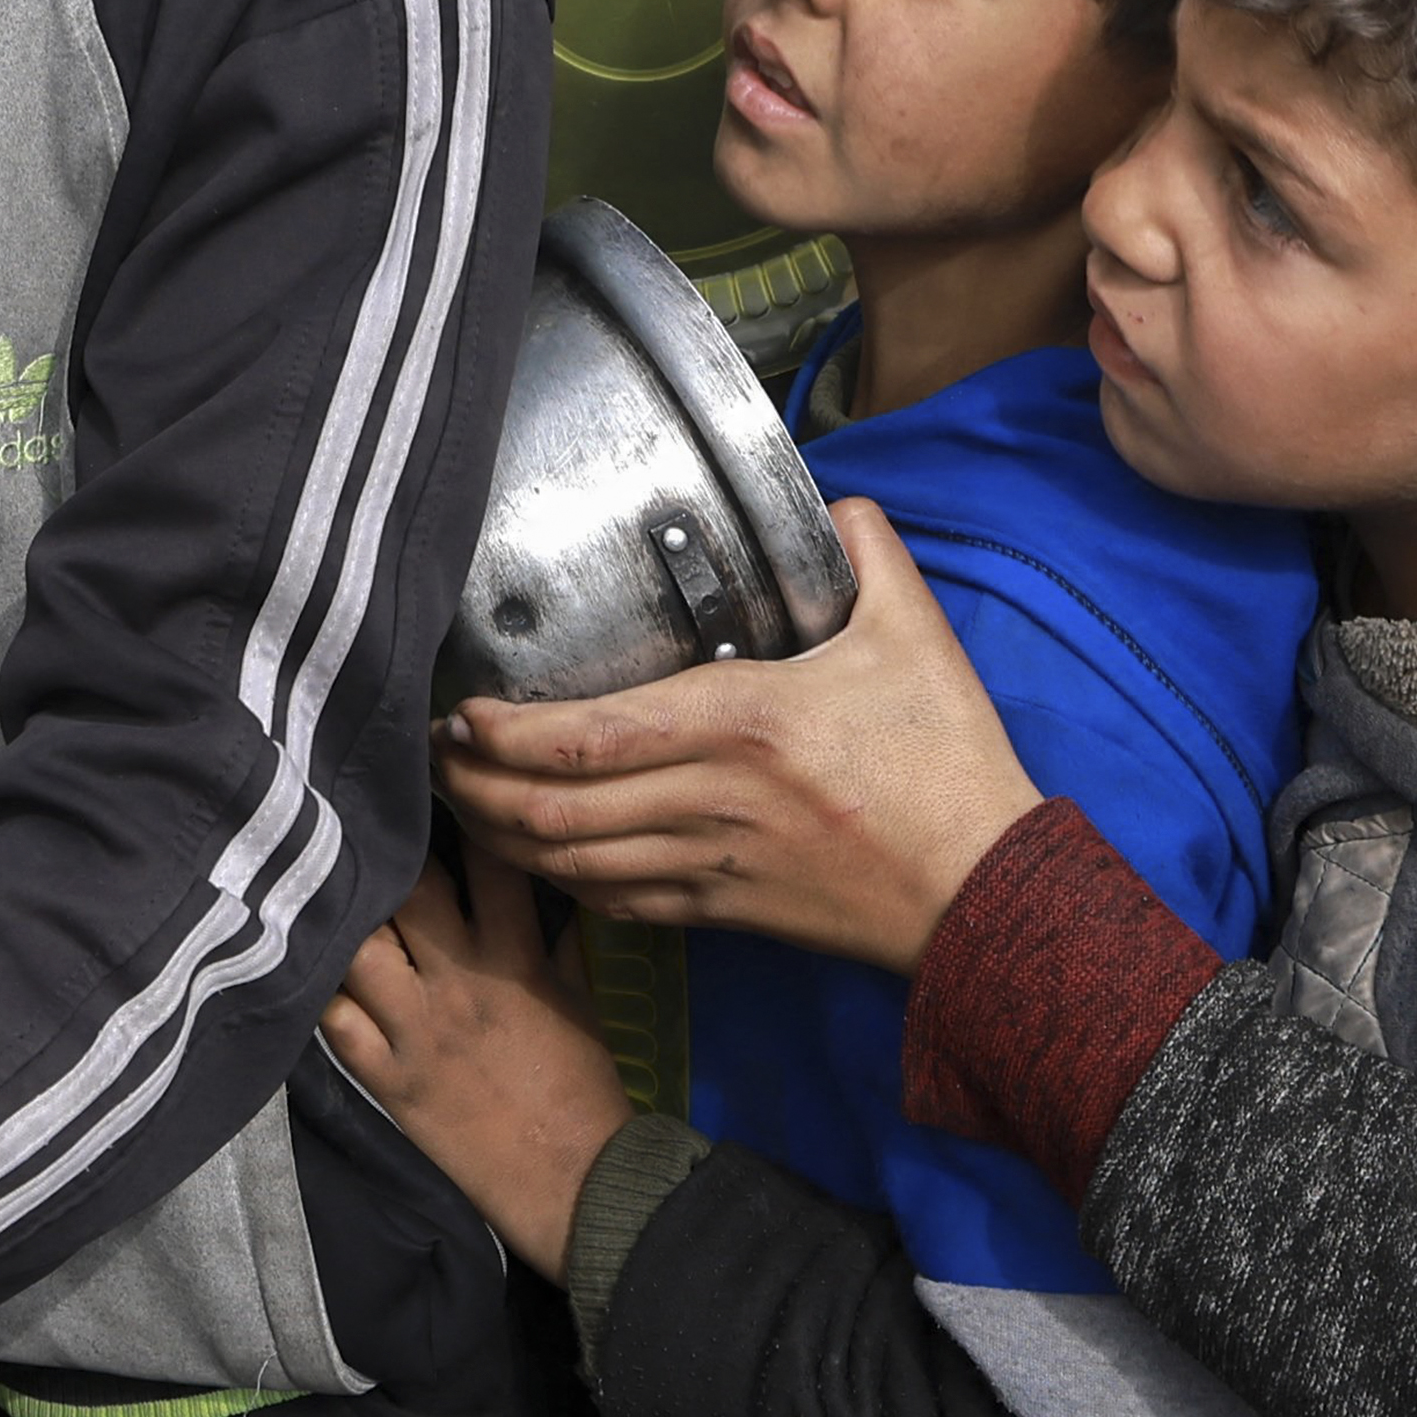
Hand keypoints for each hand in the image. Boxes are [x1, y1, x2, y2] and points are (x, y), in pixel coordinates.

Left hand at [319, 856, 629, 1268]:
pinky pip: (333, 1022)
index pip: (487, 864)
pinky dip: (317, 991)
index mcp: (515, 958)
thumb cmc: (584, 1084)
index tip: (440, 788)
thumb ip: (553, 938)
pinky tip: (304, 967)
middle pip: (408, 890)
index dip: (460, 816)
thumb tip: (541, 885)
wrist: (572, 1177)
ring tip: (324, 889)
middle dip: (389, 852)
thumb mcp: (579, 997)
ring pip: (358, 948)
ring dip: (343, 916)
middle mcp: (459, 982)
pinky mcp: (386, 1077)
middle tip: (364, 825)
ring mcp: (416, 1030)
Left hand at [442, 500, 1045, 966]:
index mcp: (744, 724)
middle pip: (555, 807)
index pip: (590, 734)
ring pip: (572, 862)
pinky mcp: (725, 912)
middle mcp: (712, 800)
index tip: (460, 712)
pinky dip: (561, 882)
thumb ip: (872, 555)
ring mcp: (712, 865)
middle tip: (435, 758)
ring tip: (464, 803)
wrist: (982, 888)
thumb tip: (842, 505)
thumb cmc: (947, 764)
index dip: (506, 733)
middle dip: (476, 787)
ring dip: (504, 837)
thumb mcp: (917, 637)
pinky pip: (617, 902)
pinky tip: (539, 856)